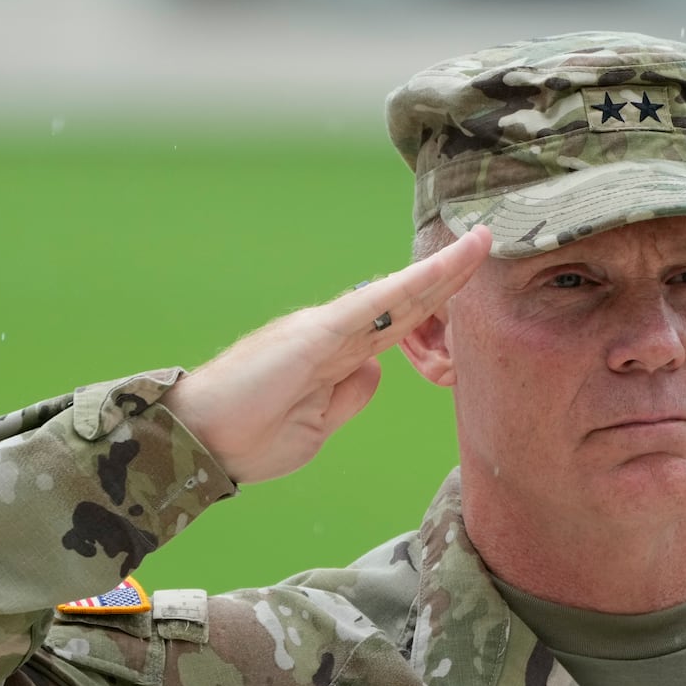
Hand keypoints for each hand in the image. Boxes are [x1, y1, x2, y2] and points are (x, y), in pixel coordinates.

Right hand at [162, 225, 490, 483]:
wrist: (199, 442)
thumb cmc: (249, 439)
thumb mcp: (318, 426)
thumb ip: (350, 396)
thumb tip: (377, 370)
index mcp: (335, 355)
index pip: (398, 324)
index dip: (435, 302)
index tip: (469, 282)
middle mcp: (333, 332)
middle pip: (404, 301)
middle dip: (448, 275)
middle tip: (485, 243)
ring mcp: (323, 330)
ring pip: (394, 296)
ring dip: (438, 273)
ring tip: (478, 246)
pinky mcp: (313, 336)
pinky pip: (370, 308)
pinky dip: (405, 288)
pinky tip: (437, 272)